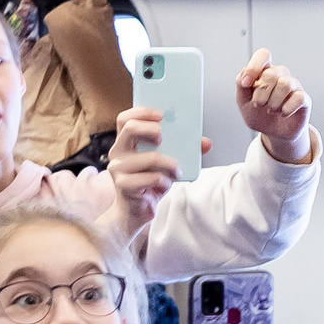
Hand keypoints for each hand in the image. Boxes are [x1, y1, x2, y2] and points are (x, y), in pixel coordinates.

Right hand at [108, 106, 180, 228]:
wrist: (137, 210)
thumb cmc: (150, 182)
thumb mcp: (166, 163)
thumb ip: (183, 150)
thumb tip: (206, 143)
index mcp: (125, 142)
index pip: (125, 118)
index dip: (141, 112)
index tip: (161, 115)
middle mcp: (117, 152)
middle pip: (130, 129)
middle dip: (152, 129)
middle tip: (164, 138)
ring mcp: (118, 168)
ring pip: (150, 158)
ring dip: (170, 164)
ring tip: (177, 171)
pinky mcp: (124, 185)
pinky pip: (153, 178)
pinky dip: (166, 181)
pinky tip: (166, 184)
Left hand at [236, 51, 311, 160]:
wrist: (274, 133)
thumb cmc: (259, 114)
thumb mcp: (243, 102)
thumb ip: (241, 87)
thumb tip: (244, 78)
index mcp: (265, 71)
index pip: (264, 55)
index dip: (254, 67)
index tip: (246, 84)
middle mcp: (281, 74)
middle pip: (271, 73)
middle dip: (260, 93)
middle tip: (258, 105)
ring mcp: (294, 85)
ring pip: (285, 84)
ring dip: (273, 102)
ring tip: (271, 110)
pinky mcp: (304, 98)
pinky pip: (298, 98)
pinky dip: (286, 109)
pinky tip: (283, 114)